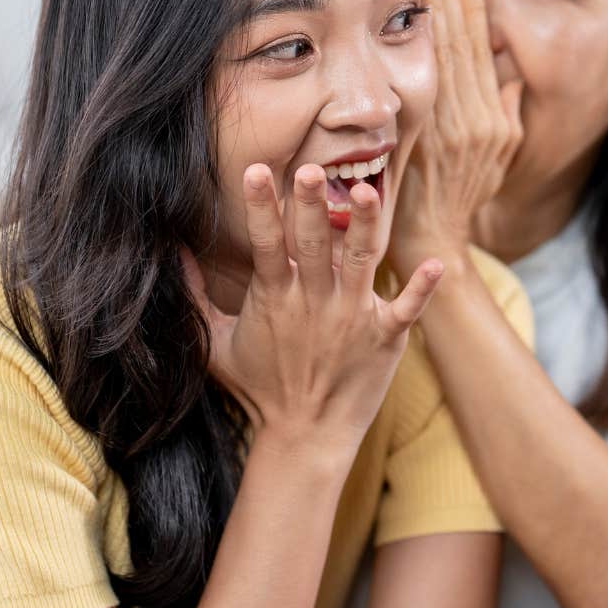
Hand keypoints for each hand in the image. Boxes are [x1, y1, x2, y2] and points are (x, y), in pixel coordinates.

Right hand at [184, 163, 444, 447]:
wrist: (304, 437)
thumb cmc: (260, 389)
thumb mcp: (214, 344)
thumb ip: (194, 296)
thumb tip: (170, 251)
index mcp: (275, 297)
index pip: (266, 243)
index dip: (262, 207)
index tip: (257, 170)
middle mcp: (314, 302)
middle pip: (313, 244)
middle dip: (311, 206)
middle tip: (311, 169)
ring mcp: (352, 319)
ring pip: (361, 262)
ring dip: (364, 227)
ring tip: (366, 192)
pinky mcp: (385, 338)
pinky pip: (406, 309)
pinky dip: (422, 288)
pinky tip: (436, 263)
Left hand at [389, 0, 523, 276]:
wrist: (432, 238)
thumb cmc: (460, 196)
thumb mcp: (497, 157)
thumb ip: (505, 115)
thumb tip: (511, 78)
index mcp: (494, 119)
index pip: (481, 49)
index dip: (474, 8)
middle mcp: (477, 119)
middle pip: (463, 43)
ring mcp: (452, 128)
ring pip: (445, 55)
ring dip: (437, 7)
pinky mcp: (430, 139)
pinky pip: (426, 82)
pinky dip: (421, 46)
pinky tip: (412, 15)